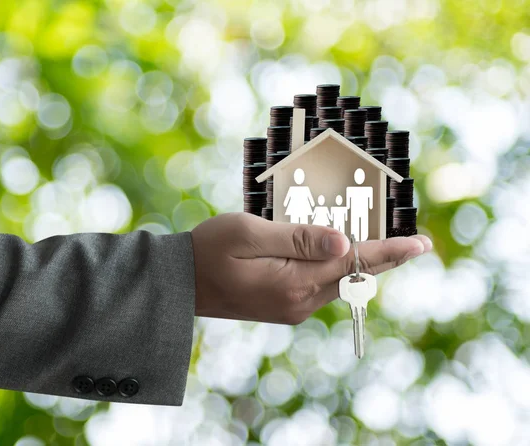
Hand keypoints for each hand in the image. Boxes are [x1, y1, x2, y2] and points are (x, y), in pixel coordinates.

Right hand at [190, 212, 431, 324]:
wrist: (181, 284)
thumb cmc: (209, 250)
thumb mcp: (249, 234)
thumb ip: (298, 238)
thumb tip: (345, 243)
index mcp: (294, 282)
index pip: (354, 263)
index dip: (390, 250)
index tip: (422, 243)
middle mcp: (300, 301)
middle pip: (354, 276)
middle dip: (383, 257)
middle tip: (414, 243)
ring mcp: (293, 308)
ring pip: (339, 283)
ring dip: (360, 263)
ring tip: (384, 244)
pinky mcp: (285, 307)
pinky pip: (322, 287)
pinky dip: (338, 270)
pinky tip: (342, 256)